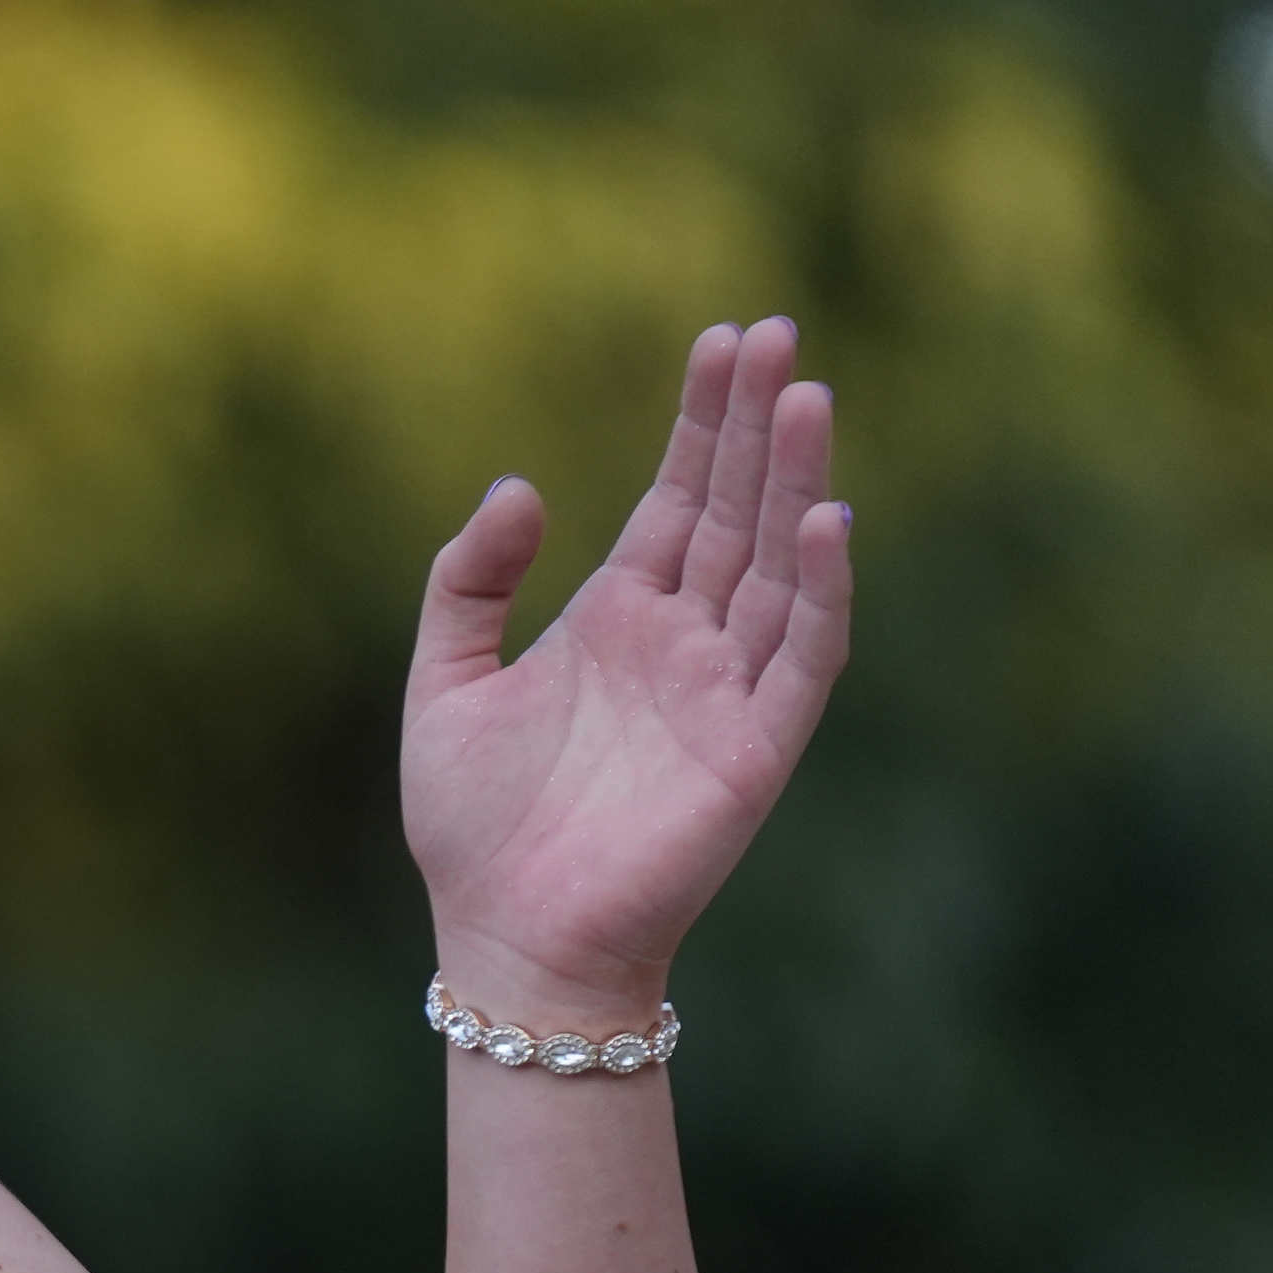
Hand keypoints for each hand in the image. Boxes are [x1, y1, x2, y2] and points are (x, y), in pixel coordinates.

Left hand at [400, 318, 850, 1019]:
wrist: (506, 939)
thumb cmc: (474, 827)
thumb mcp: (444, 683)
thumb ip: (469, 582)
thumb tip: (522, 486)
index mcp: (617, 618)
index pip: (679, 497)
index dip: (703, 421)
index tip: (725, 340)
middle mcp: (684, 641)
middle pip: (738, 510)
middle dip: (758, 424)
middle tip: (778, 333)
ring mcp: (726, 690)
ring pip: (781, 565)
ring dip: (798, 483)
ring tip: (808, 394)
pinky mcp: (754, 749)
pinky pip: (803, 657)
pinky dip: (821, 591)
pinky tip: (828, 520)